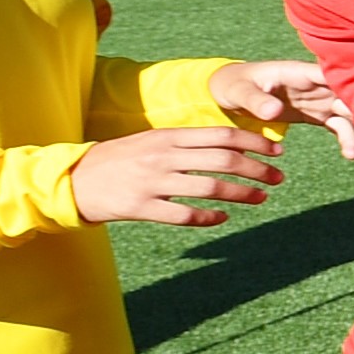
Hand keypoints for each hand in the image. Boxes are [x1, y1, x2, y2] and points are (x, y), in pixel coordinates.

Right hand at [73, 126, 281, 227]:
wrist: (75, 180)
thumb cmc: (122, 159)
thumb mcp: (153, 141)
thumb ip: (187, 142)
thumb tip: (231, 145)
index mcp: (168, 136)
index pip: (221, 135)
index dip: (254, 143)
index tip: (277, 152)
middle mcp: (163, 156)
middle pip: (223, 160)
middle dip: (257, 170)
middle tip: (278, 178)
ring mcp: (153, 183)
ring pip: (210, 188)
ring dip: (242, 194)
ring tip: (261, 198)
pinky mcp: (142, 208)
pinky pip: (185, 215)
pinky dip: (209, 218)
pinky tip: (223, 218)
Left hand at [205, 58, 353, 158]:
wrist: (227, 94)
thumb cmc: (232, 85)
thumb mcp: (239, 92)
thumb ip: (256, 101)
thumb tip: (275, 110)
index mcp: (299, 72)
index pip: (332, 74)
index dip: (351, 84)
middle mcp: (314, 84)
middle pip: (347, 93)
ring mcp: (317, 99)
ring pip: (347, 112)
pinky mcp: (315, 114)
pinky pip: (338, 125)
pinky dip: (346, 138)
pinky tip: (350, 155)